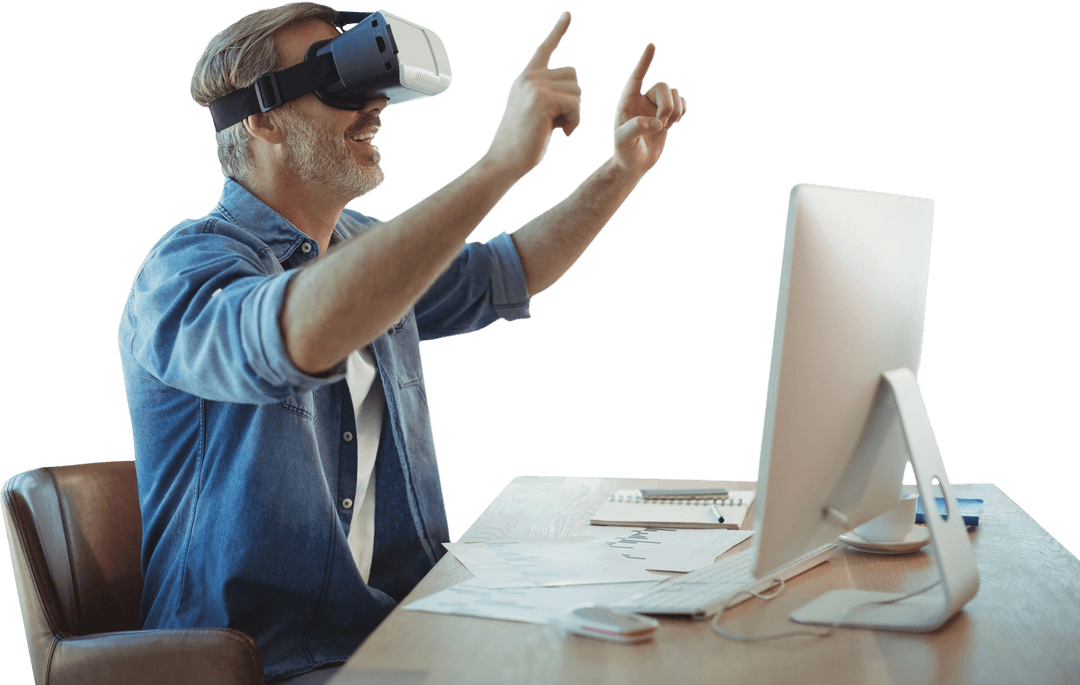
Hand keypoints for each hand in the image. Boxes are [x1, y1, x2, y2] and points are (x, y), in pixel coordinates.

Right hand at [486, 11, 582, 177]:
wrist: (504, 161)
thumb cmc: (522, 143)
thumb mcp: (533, 112)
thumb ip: (549, 95)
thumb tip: (575, 90)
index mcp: (526, 78)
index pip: (545, 48)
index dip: (558, 30)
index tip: (568, 14)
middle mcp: (529, 77)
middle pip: (574, 77)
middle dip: (573, 102)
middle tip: (556, 122)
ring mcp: (534, 86)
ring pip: (578, 92)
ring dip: (574, 114)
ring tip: (556, 128)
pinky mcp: (542, 99)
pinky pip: (576, 106)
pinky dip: (575, 122)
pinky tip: (562, 134)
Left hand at [611, 43, 686, 177]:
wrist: (634, 164)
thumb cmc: (624, 152)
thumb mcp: (624, 141)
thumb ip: (636, 128)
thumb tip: (656, 122)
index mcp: (627, 101)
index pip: (636, 77)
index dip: (644, 62)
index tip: (652, 45)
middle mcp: (641, 100)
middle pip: (663, 86)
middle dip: (667, 105)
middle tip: (661, 124)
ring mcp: (655, 107)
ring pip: (675, 94)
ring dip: (675, 110)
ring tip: (665, 126)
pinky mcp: (666, 115)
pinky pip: (682, 102)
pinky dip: (683, 110)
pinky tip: (674, 122)